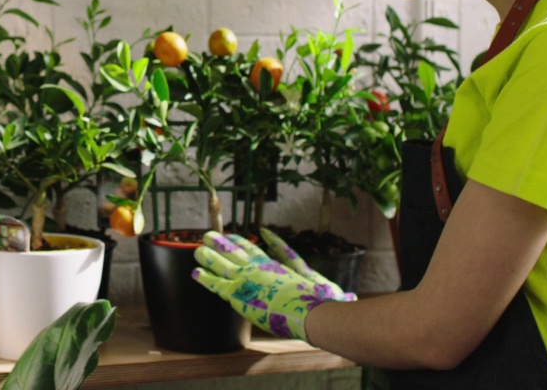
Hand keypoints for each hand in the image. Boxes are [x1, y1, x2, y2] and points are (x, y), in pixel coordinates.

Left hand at [191, 229, 355, 340]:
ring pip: (225, 262)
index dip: (253, 243)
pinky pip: (218, 284)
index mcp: (281, 268)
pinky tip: (196, 272)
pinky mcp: (241, 292)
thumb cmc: (322, 306)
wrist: (313, 312)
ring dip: (210, 254)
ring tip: (198, 246)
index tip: (247, 235)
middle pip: (240, 250)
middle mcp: (264, 268)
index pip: (265, 252)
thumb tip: (351, 297)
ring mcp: (251, 278)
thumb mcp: (325, 297)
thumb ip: (332, 293)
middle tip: (211, 233)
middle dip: (225, 242)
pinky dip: (207, 278)